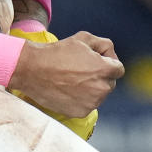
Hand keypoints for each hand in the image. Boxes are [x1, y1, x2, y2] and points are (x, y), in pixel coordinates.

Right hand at [9, 29, 123, 116]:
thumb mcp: (83, 38)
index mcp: (104, 70)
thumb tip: (110, 55)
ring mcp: (91, 103)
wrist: (32, 70)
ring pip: (98, 96)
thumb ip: (104, 44)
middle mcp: (101, 89)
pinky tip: (68, 90)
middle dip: (99, 77)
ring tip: (72, 81)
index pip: (118, 69)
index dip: (107, 64)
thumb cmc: (57, 53)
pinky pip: (87, 106)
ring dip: (91, 89)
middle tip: (80, 71)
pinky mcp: (80, 113)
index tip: (94, 62)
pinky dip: (81, 100)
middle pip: (109, 84)